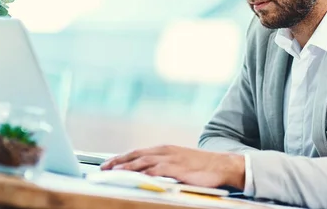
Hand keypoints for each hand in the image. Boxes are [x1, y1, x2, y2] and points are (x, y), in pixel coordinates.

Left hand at [100, 145, 244, 188]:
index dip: (122, 158)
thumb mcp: (180, 163)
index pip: (138, 152)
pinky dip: (142, 172)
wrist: (223, 165)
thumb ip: (164, 166)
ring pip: (142, 161)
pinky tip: (133, 177)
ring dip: (126, 166)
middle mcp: (165, 151)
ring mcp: (171, 159)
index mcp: (165, 149)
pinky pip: (155, 170)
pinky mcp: (177, 168)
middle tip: (103, 168)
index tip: (108, 164)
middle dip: (118, 161)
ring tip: (112, 172)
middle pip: (136, 155)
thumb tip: (148, 173)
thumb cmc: (202, 167)